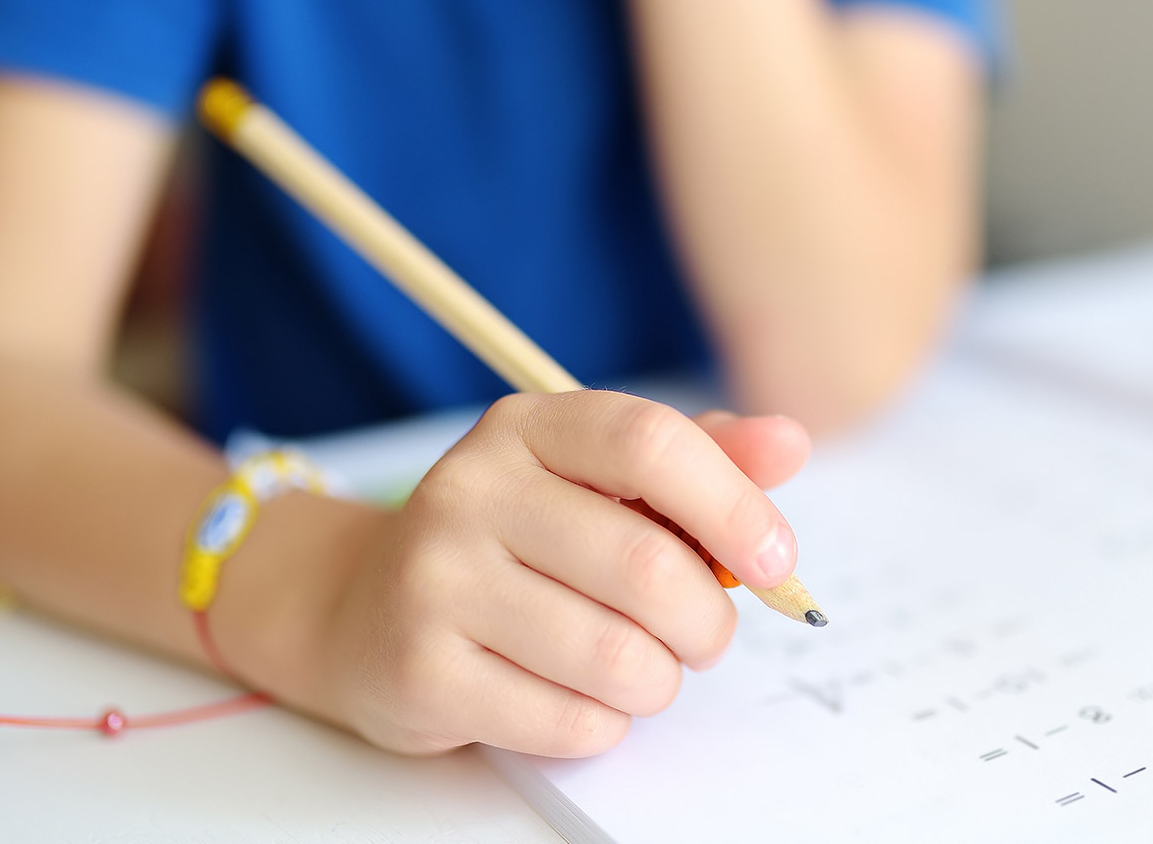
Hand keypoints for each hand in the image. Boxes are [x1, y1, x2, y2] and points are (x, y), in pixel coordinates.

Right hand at [316, 391, 809, 756]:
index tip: (775, 563)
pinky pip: (569, 720)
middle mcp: (471, 490)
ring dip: (659, 680)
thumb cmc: (517, 543)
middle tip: (704, 636)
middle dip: (707, 622)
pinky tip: (581, 698)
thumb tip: (789, 443)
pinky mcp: (421, 670)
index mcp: (528, 428)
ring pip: (617, 657)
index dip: (735, 506)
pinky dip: (605, 723)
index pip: (650, 444)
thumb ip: (700, 460)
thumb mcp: (598, 482)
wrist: (363, 608)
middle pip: (648, 565)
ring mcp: (436, 580)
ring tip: (641, 668)